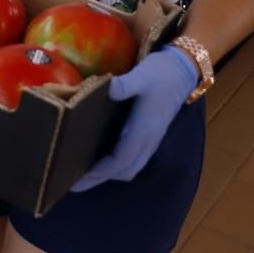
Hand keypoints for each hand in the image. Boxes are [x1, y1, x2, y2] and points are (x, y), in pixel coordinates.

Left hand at [70, 45, 196, 191]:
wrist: (182, 71)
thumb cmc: (160, 75)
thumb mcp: (141, 76)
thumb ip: (124, 85)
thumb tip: (105, 88)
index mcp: (143, 131)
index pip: (119, 161)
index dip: (99, 173)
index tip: (77, 181)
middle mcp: (147, 141)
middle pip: (124, 170)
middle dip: (99, 179)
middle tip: (71, 181)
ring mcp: (150, 140)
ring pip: (129, 167)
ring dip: (108, 174)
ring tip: (82, 173)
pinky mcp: (149, 136)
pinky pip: (132, 159)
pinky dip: (115, 165)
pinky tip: (98, 157)